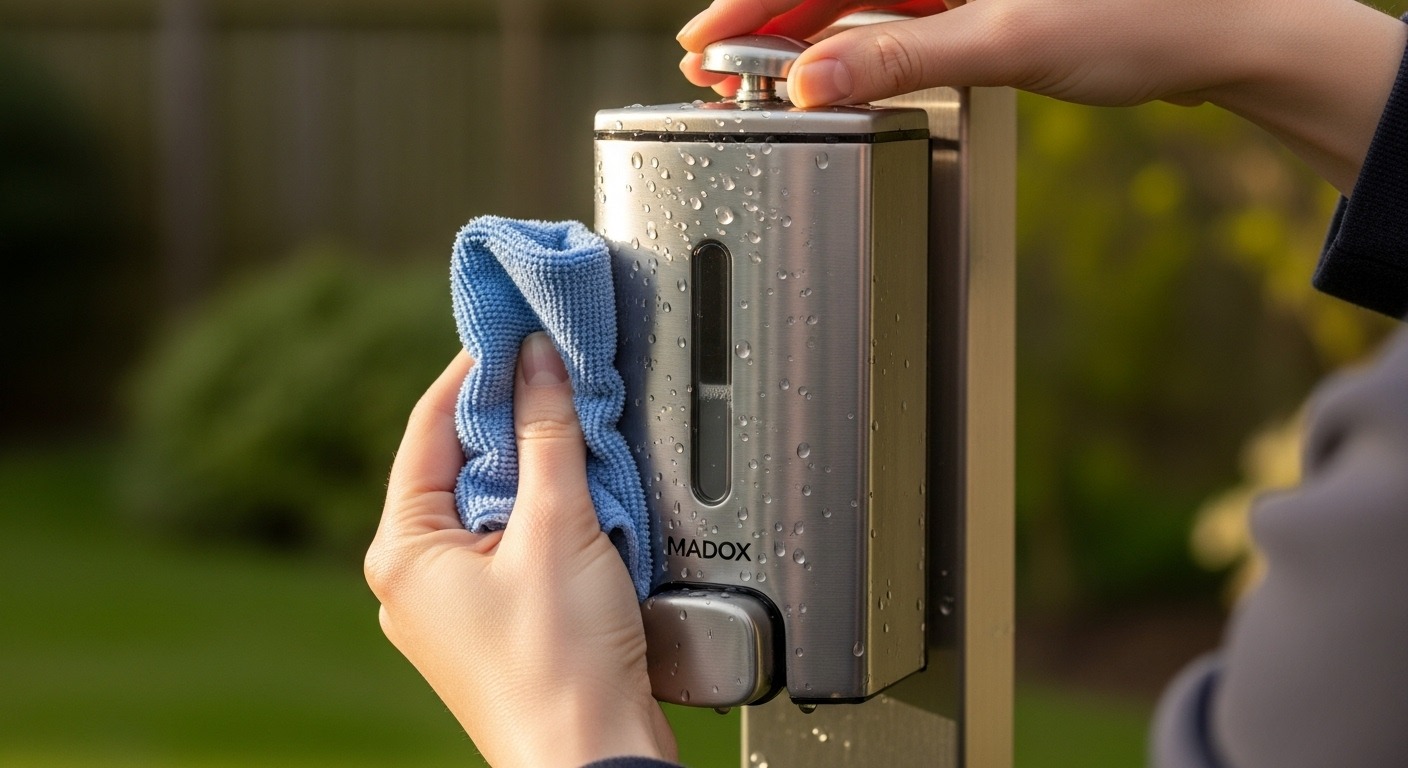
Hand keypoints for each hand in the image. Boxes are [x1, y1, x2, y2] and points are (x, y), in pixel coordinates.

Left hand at [365, 335, 675, 767]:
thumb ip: (547, 435)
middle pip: (462, 463)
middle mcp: (418, 578)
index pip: (430, 428)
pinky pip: (517, 540)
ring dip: (538, 461)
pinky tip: (587, 487)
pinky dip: (550, 507)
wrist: (596, 762)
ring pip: (495, 500)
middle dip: (514, 415)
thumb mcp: (557, 528)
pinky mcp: (501, 621)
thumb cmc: (559, 670)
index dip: (476, 371)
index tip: (514, 327)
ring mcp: (457, 604)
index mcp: (404, 552)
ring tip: (579, 420)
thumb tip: (538, 362)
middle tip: (558, 366)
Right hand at [677, 0, 1405, 193]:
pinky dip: (858, 40)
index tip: (706, 41)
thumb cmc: (1142, 19)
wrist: (1223, 35)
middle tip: (712, 66)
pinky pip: (899, 8)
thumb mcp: (1010, 40)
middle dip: (769, 18)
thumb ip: (900, 57)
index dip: (754, 0)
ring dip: (808, 32)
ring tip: (757, 73)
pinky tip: (831, 66)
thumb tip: (810, 84)